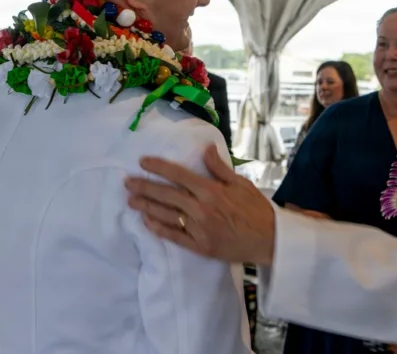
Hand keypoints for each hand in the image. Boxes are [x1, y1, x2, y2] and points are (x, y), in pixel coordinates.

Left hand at [125, 144, 275, 264]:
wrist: (269, 240)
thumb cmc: (256, 210)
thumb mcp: (241, 183)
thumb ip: (220, 168)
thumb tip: (206, 149)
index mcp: (211, 191)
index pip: (179, 175)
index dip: (159, 167)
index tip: (142, 161)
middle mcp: (201, 209)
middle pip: (166, 195)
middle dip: (144, 187)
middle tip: (127, 182)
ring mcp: (199, 229)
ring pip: (166, 215)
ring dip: (146, 206)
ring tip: (130, 200)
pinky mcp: (200, 246)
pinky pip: (174, 236)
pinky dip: (159, 229)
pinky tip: (147, 221)